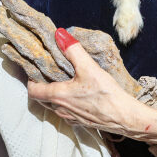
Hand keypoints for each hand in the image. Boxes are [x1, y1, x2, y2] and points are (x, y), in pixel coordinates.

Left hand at [27, 29, 148, 135]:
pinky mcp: (81, 122)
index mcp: (58, 96)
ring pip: (55, 106)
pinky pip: (67, 113)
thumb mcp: (89, 67)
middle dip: (43, 87)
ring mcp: (71, 118)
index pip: (33, 91)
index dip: (31, 80)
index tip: (35, 71)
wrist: (125, 117)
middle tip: (48, 74)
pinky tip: (78, 95)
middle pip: (42, 99)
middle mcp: (61, 109)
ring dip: (55, 96)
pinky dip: (67, 103)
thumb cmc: (106, 94)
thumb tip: (60, 34)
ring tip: (63, 82)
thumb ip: (73, 50)